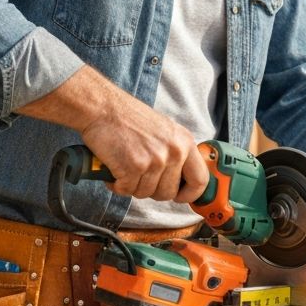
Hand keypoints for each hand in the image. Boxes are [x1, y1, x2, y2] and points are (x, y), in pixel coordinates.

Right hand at [20, 65, 208, 202]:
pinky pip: (126, 190)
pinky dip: (116, 184)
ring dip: (131, 185)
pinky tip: (114, 169)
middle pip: (168, 193)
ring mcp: (155, 160)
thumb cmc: (130, 119)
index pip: (200, 180)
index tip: (179, 197)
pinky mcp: (134, 167)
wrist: (104, 109)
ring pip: (145, 193)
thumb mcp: (165, 131)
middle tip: (139, 176)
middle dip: (151, 190)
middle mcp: (174, 152)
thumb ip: (176, 153)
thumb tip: (180, 180)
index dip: (189, 194)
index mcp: (185, 142)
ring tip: (124, 166)